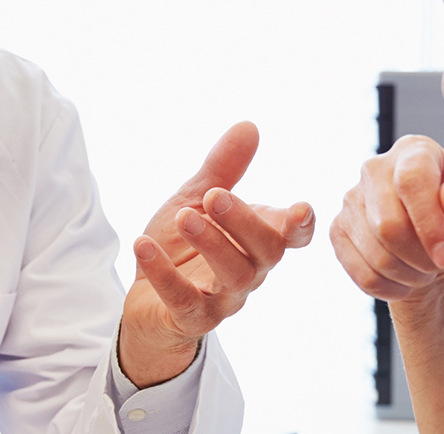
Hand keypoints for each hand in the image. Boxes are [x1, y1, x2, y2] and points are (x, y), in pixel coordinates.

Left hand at [120, 121, 315, 385]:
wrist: (147, 299)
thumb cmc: (182, 247)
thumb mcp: (197, 200)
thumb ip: (223, 169)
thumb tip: (248, 125)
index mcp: (256, 241)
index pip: (292, 236)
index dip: (301, 226)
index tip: (300, 208)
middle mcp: (249, 271)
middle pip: (266, 251)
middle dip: (244, 222)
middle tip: (215, 196)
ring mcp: (223, 299)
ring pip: (233, 276)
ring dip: (210, 244)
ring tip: (184, 217)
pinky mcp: (190, 318)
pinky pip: (183, 300)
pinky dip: (163, 273)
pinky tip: (143, 245)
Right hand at [330, 134, 443, 301]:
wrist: (433, 237)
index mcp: (413, 151)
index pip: (411, 181)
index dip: (430, 224)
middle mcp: (375, 168)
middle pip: (388, 225)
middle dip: (422, 257)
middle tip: (441, 263)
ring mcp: (351, 200)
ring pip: (377, 255)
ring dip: (410, 274)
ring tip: (426, 268)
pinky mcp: (338, 230)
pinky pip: (363, 274)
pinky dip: (391, 287)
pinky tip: (406, 277)